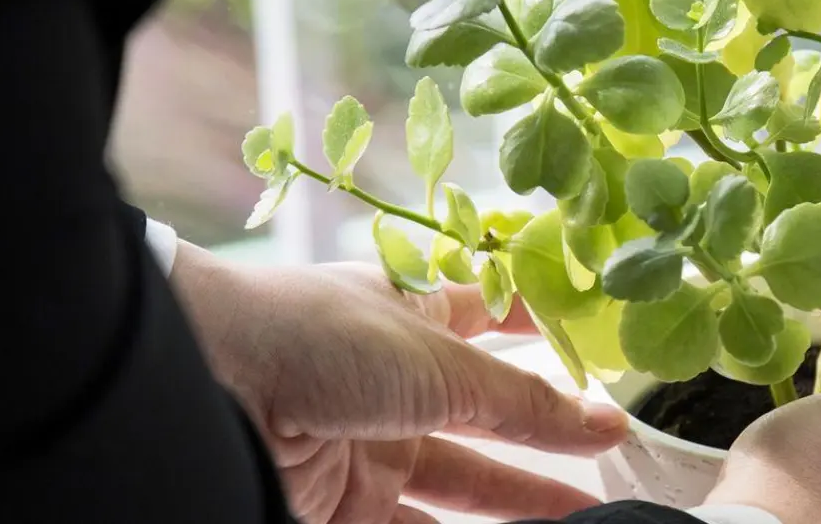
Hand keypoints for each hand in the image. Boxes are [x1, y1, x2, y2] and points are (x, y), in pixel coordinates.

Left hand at [172, 244, 628, 523]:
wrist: (200, 385)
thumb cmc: (316, 336)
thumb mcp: (438, 360)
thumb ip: (522, 402)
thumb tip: (605, 420)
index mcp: (412, 317)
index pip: (489, 319)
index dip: (541, 332)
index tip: (597, 347)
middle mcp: (392, 381)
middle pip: (486, 417)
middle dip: (549, 442)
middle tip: (620, 463)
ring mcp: (365, 446)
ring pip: (460, 484)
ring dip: (521, 504)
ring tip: (589, 521)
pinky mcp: (339, 508)